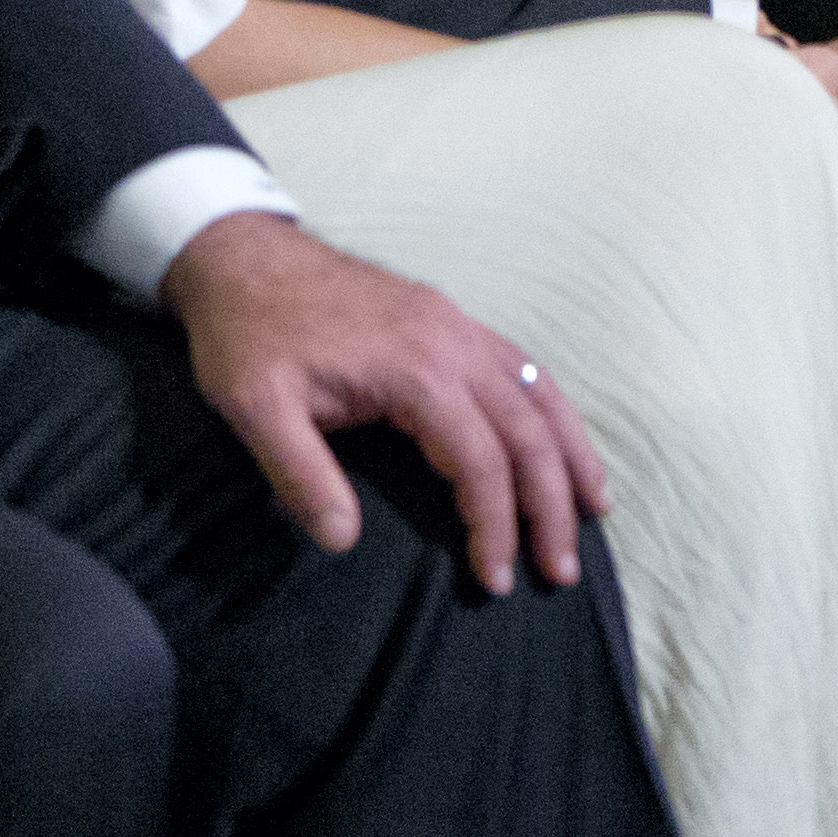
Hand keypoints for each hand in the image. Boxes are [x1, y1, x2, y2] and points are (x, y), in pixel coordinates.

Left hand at [162, 212, 605, 596]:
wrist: (242, 256)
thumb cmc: (247, 334)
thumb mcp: (253, 408)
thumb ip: (301, 475)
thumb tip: (342, 542)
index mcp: (415, 370)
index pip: (480, 461)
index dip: (495, 525)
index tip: (496, 580)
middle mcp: (454, 343)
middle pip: (530, 432)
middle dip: (553, 506)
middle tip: (562, 570)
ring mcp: (459, 326)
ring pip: (542, 394)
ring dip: (573, 455)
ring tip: (594, 510)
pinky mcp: (453, 320)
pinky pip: (525, 367)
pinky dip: (554, 411)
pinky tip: (561, 442)